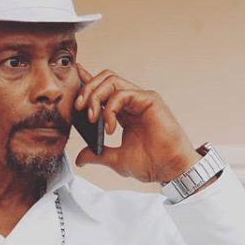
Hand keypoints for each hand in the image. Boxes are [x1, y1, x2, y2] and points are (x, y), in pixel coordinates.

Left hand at [74, 65, 200, 183]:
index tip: (75, 74)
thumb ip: (97, 155)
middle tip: (79, 108)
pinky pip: (122, 94)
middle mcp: (132, 101)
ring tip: (92, 118)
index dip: (88, 80)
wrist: (169, 170)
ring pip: (111, 80)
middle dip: (87, 89)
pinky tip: (110, 127)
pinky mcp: (149, 100)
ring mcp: (141, 99)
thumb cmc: (150, 164)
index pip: (103, 90)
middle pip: (104, 79)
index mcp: (124, 112)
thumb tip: (79, 159)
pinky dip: (110, 108)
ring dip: (95, 96)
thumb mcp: (116, 160)